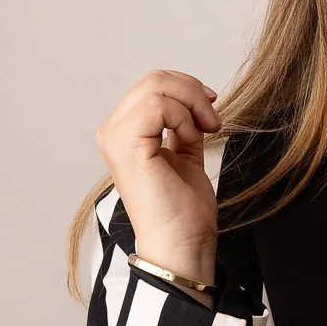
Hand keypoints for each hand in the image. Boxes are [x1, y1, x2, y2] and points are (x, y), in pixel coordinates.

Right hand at [95, 68, 222, 279]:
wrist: (182, 245)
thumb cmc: (183, 212)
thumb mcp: (186, 155)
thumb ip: (183, 127)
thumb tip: (195, 101)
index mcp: (124, 135)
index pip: (150, 86)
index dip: (186, 89)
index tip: (211, 112)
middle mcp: (112, 133)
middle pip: (152, 79)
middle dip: (191, 92)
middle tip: (213, 120)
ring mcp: (115, 138)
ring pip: (154, 86)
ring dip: (191, 105)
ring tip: (204, 132)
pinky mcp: (126, 146)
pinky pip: (158, 105)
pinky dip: (184, 117)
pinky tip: (192, 140)